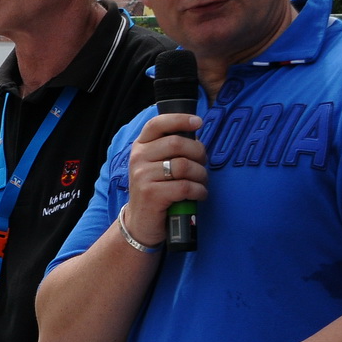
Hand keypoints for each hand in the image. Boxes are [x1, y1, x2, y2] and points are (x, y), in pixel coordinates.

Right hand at [123, 113, 208, 244]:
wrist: (141, 222)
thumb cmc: (157, 189)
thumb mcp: (156, 164)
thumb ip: (170, 148)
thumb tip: (195, 133)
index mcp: (140, 146)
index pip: (158, 124)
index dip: (180, 119)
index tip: (199, 122)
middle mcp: (138, 158)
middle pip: (177, 143)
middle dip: (199, 153)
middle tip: (203, 164)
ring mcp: (142, 176)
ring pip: (184, 166)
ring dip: (201, 175)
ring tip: (201, 182)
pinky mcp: (151, 194)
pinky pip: (185, 187)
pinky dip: (199, 191)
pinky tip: (199, 194)